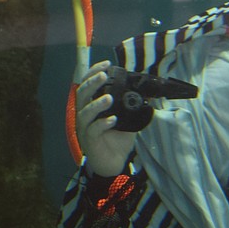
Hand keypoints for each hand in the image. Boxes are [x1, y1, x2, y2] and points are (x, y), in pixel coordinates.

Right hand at [75, 61, 134, 176]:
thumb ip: (131, 106)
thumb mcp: (127, 118)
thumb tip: (146, 92)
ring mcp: (85, 128)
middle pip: (82, 94)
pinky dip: (102, 124)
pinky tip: (112, 120)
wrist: (114, 163)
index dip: (93, 72)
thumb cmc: (117, 139)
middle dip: (92, 83)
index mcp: (91, 106)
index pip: (87, 85)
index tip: (106, 64)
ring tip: (109, 98)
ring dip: (96, 104)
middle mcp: (85, 115)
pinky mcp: (90, 141)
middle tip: (104, 76)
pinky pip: (93, 130)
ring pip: (84, 113)